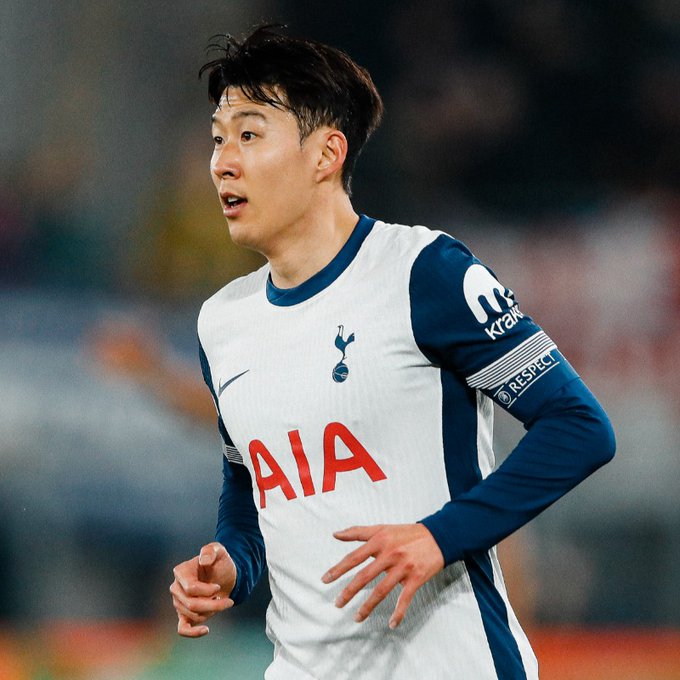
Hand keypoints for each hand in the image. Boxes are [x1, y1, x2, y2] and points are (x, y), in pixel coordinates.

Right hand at [170, 542, 236, 636]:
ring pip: (194, 616)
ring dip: (212, 612)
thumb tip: (204, 561)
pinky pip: (182, 629)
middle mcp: (176, 588)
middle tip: (229, 602)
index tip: (219, 587)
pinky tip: (206, 630)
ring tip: (221, 602)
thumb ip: (210, 551)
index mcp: (181, 571)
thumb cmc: (219, 562)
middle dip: (213, 605)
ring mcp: (178, 602)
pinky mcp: (183, 615)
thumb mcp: (218, 550)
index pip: (190, 589)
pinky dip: (193, 632)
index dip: (207, 591)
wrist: (224, 576)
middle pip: (192, 604)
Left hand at [322, 524, 443, 628]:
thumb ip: (358, 531)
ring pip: (382, 590)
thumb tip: (335, 534)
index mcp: (379, 541)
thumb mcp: (382, 528)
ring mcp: (403, 567)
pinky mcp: (416, 577)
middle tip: (338, 604)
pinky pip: (405, 598)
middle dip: (349, 591)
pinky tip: (391, 624)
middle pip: (365, 576)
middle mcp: (389, 554)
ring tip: (356, 618)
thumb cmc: (407, 533)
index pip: (354, 557)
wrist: (438, 536)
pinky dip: (399, 612)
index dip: (338, 569)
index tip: (325, 580)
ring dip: (368, 606)